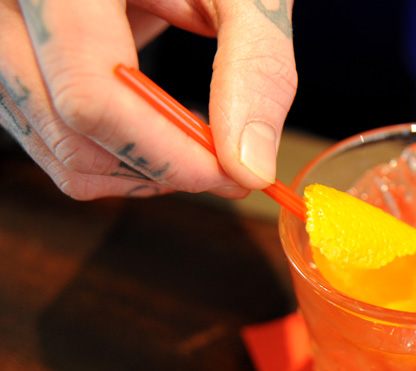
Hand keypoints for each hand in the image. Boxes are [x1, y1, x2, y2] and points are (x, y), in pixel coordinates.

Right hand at [0, 0, 295, 199]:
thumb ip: (254, 66)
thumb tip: (250, 166)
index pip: (92, 97)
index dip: (168, 154)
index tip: (231, 174)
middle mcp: (9, 10)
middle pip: (70, 136)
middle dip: (159, 168)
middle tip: (224, 165)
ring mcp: (1, 39)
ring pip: (57, 152)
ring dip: (137, 170)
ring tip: (193, 140)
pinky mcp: (11, 65)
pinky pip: (51, 142)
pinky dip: (113, 157)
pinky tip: (156, 128)